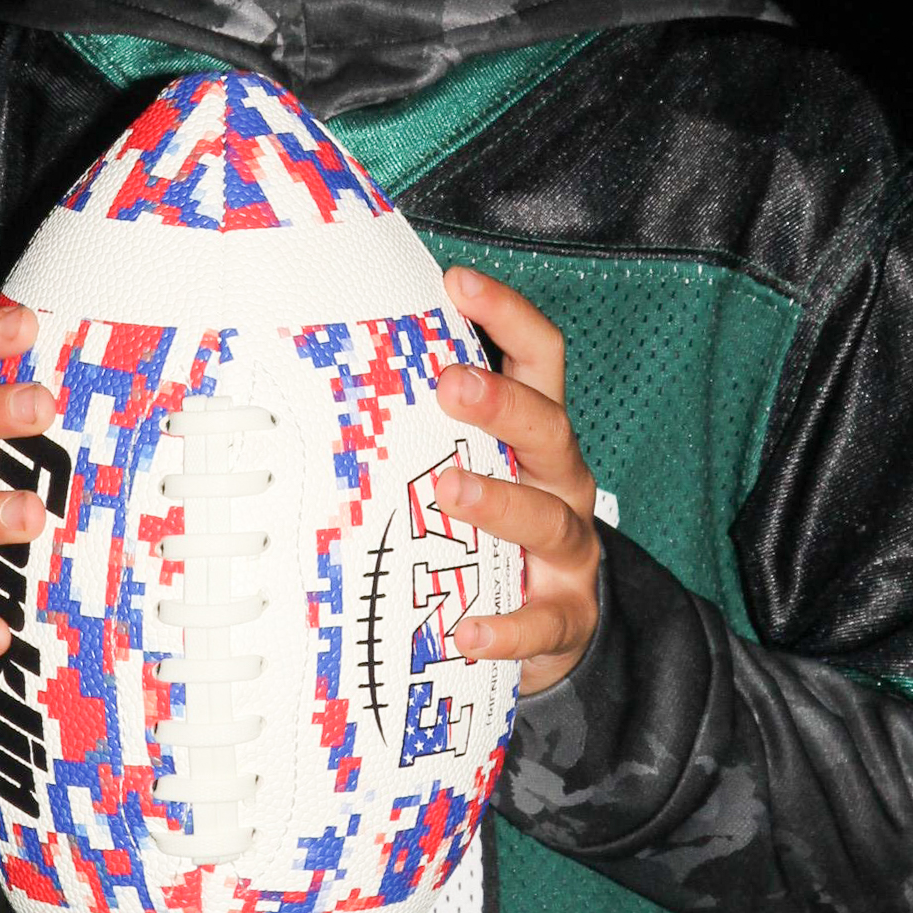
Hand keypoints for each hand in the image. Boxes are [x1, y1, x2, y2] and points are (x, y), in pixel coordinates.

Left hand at [431, 267, 602, 695]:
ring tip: (448, 492)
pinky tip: (467, 631)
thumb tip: (343, 358)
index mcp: (538, 435)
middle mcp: (561, 483)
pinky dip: (505, 627)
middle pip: (548, 428)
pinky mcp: (565, 619)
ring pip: (547, 519)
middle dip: (503, 404)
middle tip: (451, 385)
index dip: (507, 316)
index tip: (458, 281)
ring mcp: (569, 554)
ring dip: (498, 503)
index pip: (539, 359)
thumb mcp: (478, 464)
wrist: (555, 623)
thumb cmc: (497, 528)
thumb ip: (429, 422)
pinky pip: (541, 623)